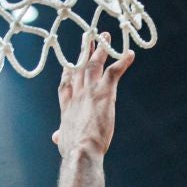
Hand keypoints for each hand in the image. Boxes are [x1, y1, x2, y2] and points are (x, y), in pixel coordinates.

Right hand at [52, 31, 134, 156]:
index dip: (67, 72)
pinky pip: (113, 72)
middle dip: (83, 51)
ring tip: (106, 36)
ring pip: (94, 64)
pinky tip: (130, 54)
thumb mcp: (64, 141)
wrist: (81, 151)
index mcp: (67, 106)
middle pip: (79, 67)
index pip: (66, 84)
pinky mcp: (103, 93)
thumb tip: (57, 138)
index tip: (69, 62)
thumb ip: (61, 136)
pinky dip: (122, 62)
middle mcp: (76, 94)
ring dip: (100, 49)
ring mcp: (89, 91)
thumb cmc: (73, 151)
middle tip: (88, 37)